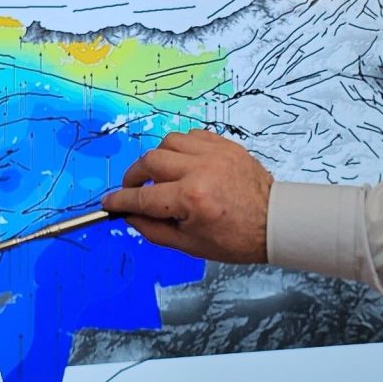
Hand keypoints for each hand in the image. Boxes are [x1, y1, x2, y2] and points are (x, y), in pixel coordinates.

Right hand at [101, 129, 272, 262]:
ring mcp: (214, 153)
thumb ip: (153, 229)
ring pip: (168, 143)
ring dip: (158, 159)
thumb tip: (128, 215)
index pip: (142, 197)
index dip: (120, 201)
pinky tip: (183, 164)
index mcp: (192, 199)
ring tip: (162, 177)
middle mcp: (200, 170)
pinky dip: (180, 148)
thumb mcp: (190, 245)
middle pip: (150, 162)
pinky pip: (190, 136)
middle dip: (134, 176)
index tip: (109, 203)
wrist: (274, 222)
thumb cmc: (236, 239)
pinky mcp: (225, 144)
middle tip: (133, 189)